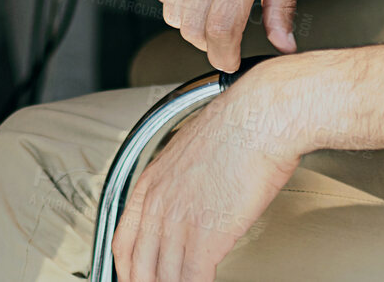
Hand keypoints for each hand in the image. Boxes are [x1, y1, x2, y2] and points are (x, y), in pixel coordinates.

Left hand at [112, 76, 300, 281]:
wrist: (260, 118)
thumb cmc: (237, 125)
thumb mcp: (191, 150)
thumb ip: (180, 180)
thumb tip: (190, 196)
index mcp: (150, 184)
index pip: (123, 243)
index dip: (128, 270)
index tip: (136, 278)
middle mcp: (158, 206)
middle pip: (141, 267)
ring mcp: (179, 224)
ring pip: (167, 279)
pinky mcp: (206, 239)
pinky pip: (194, 281)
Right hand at [156, 0, 303, 71]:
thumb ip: (282, 3)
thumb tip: (283, 45)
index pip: (219, 29)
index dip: (223, 56)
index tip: (231, 61)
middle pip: (190, 28)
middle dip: (208, 43)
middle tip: (227, 37)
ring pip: (173, 12)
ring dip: (191, 22)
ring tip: (215, 8)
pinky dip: (178, 0)